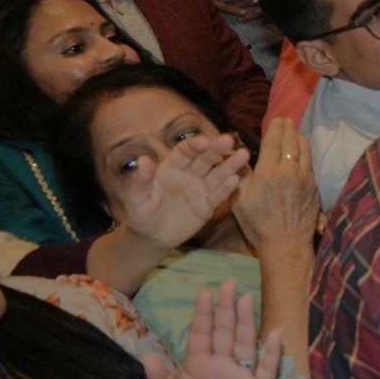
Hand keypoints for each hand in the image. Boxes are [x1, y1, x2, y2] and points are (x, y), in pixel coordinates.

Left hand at [123, 133, 250, 247]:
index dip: (195, 145)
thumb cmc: (141, 215)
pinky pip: (218, 196)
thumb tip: (143, 159)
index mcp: (170, 168)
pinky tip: (236, 180)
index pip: (184, 152)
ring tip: (244, 155)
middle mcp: (188, 174)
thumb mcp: (136, 200)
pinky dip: (227, 188)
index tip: (205, 142)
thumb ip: (141, 181)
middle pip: (205, 159)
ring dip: (230, 165)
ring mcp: (200, 189)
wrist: (152, 237)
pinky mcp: (207, 206)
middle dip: (217, 150)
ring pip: (217, 174)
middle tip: (229, 140)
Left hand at [143, 279, 280, 378]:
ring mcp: (241, 376)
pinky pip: (267, 369)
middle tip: (229, 284)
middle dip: (226, 308)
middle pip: (224, 332)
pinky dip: (271, 353)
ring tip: (247, 300)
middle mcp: (222, 366)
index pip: (202, 334)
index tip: (205, 292)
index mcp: (200, 366)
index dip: (204, 314)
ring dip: (246, 322)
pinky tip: (274, 335)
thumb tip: (149, 356)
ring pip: (245, 342)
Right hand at [231, 119, 318, 260]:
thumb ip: (240, 175)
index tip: (275, 119)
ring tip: (295, 130)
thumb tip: (236, 155)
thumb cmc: (258, 225)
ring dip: (299, 137)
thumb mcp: (240, 201)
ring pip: (304, 150)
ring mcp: (305, 178)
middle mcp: (289, 171)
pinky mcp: (314, 187)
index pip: (273, 142)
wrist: (286, 244)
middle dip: (288, 128)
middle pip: (291, 142)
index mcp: (269, 173)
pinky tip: (303, 151)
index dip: (275, 128)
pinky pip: (310, 163)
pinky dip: (306, 152)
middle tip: (285, 120)